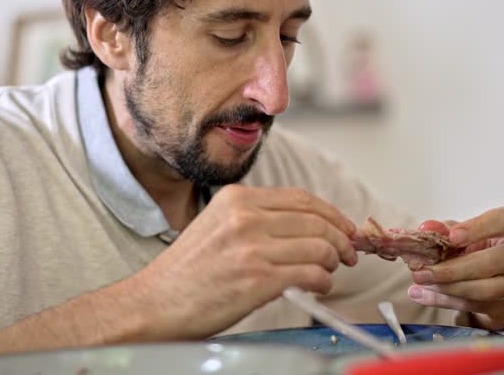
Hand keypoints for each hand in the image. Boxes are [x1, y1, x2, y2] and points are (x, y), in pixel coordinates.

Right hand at [128, 185, 357, 338]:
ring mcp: (252, 248)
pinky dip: (324, 282)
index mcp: (236, 199)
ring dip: (334, 262)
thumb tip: (306, 226)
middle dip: (341, 239)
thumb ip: (256, 218)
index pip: (301, 198)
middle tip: (348, 253)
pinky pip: (311, 274)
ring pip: (319, 246)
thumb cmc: (186, 272)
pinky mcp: (258, 280)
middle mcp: (245, 217)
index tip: (343, 228)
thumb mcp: (216, 225)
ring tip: (330, 272)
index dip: (331, 214)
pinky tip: (319, 287)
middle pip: (316, 220)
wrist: (155, 304)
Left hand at [407, 207, 503, 330]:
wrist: (501, 274)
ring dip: (448, 288)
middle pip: (492, 262)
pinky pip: (475, 305)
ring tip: (421, 282)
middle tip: (422, 271)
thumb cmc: (482, 244)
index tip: (452, 237)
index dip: (477, 228)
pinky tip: (423, 295)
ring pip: (485, 289)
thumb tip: (426, 228)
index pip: (502, 221)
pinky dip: (445, 300)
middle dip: (453, 269)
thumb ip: (445, 228)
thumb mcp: (466, 231)